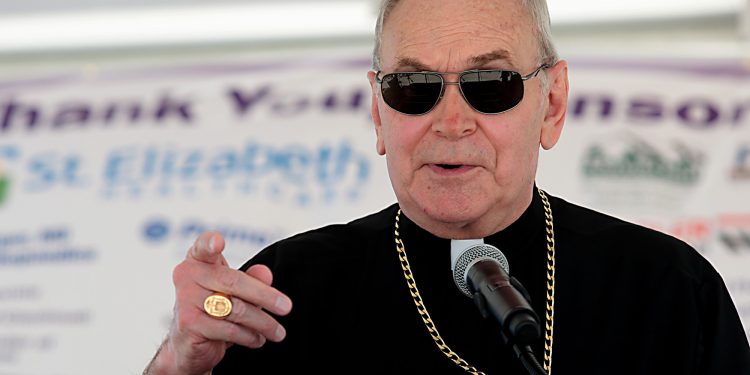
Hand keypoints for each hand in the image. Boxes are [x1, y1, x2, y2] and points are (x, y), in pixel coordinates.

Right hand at [144, 232, 291, 374]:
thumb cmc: (211, 309)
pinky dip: (249, 336)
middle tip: (286, 307)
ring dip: (263, 322)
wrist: (187, 344)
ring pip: (236, 309)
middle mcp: (187, 275)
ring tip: (277, 331)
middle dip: (265, 296)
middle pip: (233, 281)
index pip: (203, 246)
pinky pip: (230, 330)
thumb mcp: (234, 291)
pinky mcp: (190, 324)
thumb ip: (251, 279)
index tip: (218, 241)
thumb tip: (265, 273)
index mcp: (198, 260)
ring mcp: (186, 300)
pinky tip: (258, 339)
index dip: (210, 242)